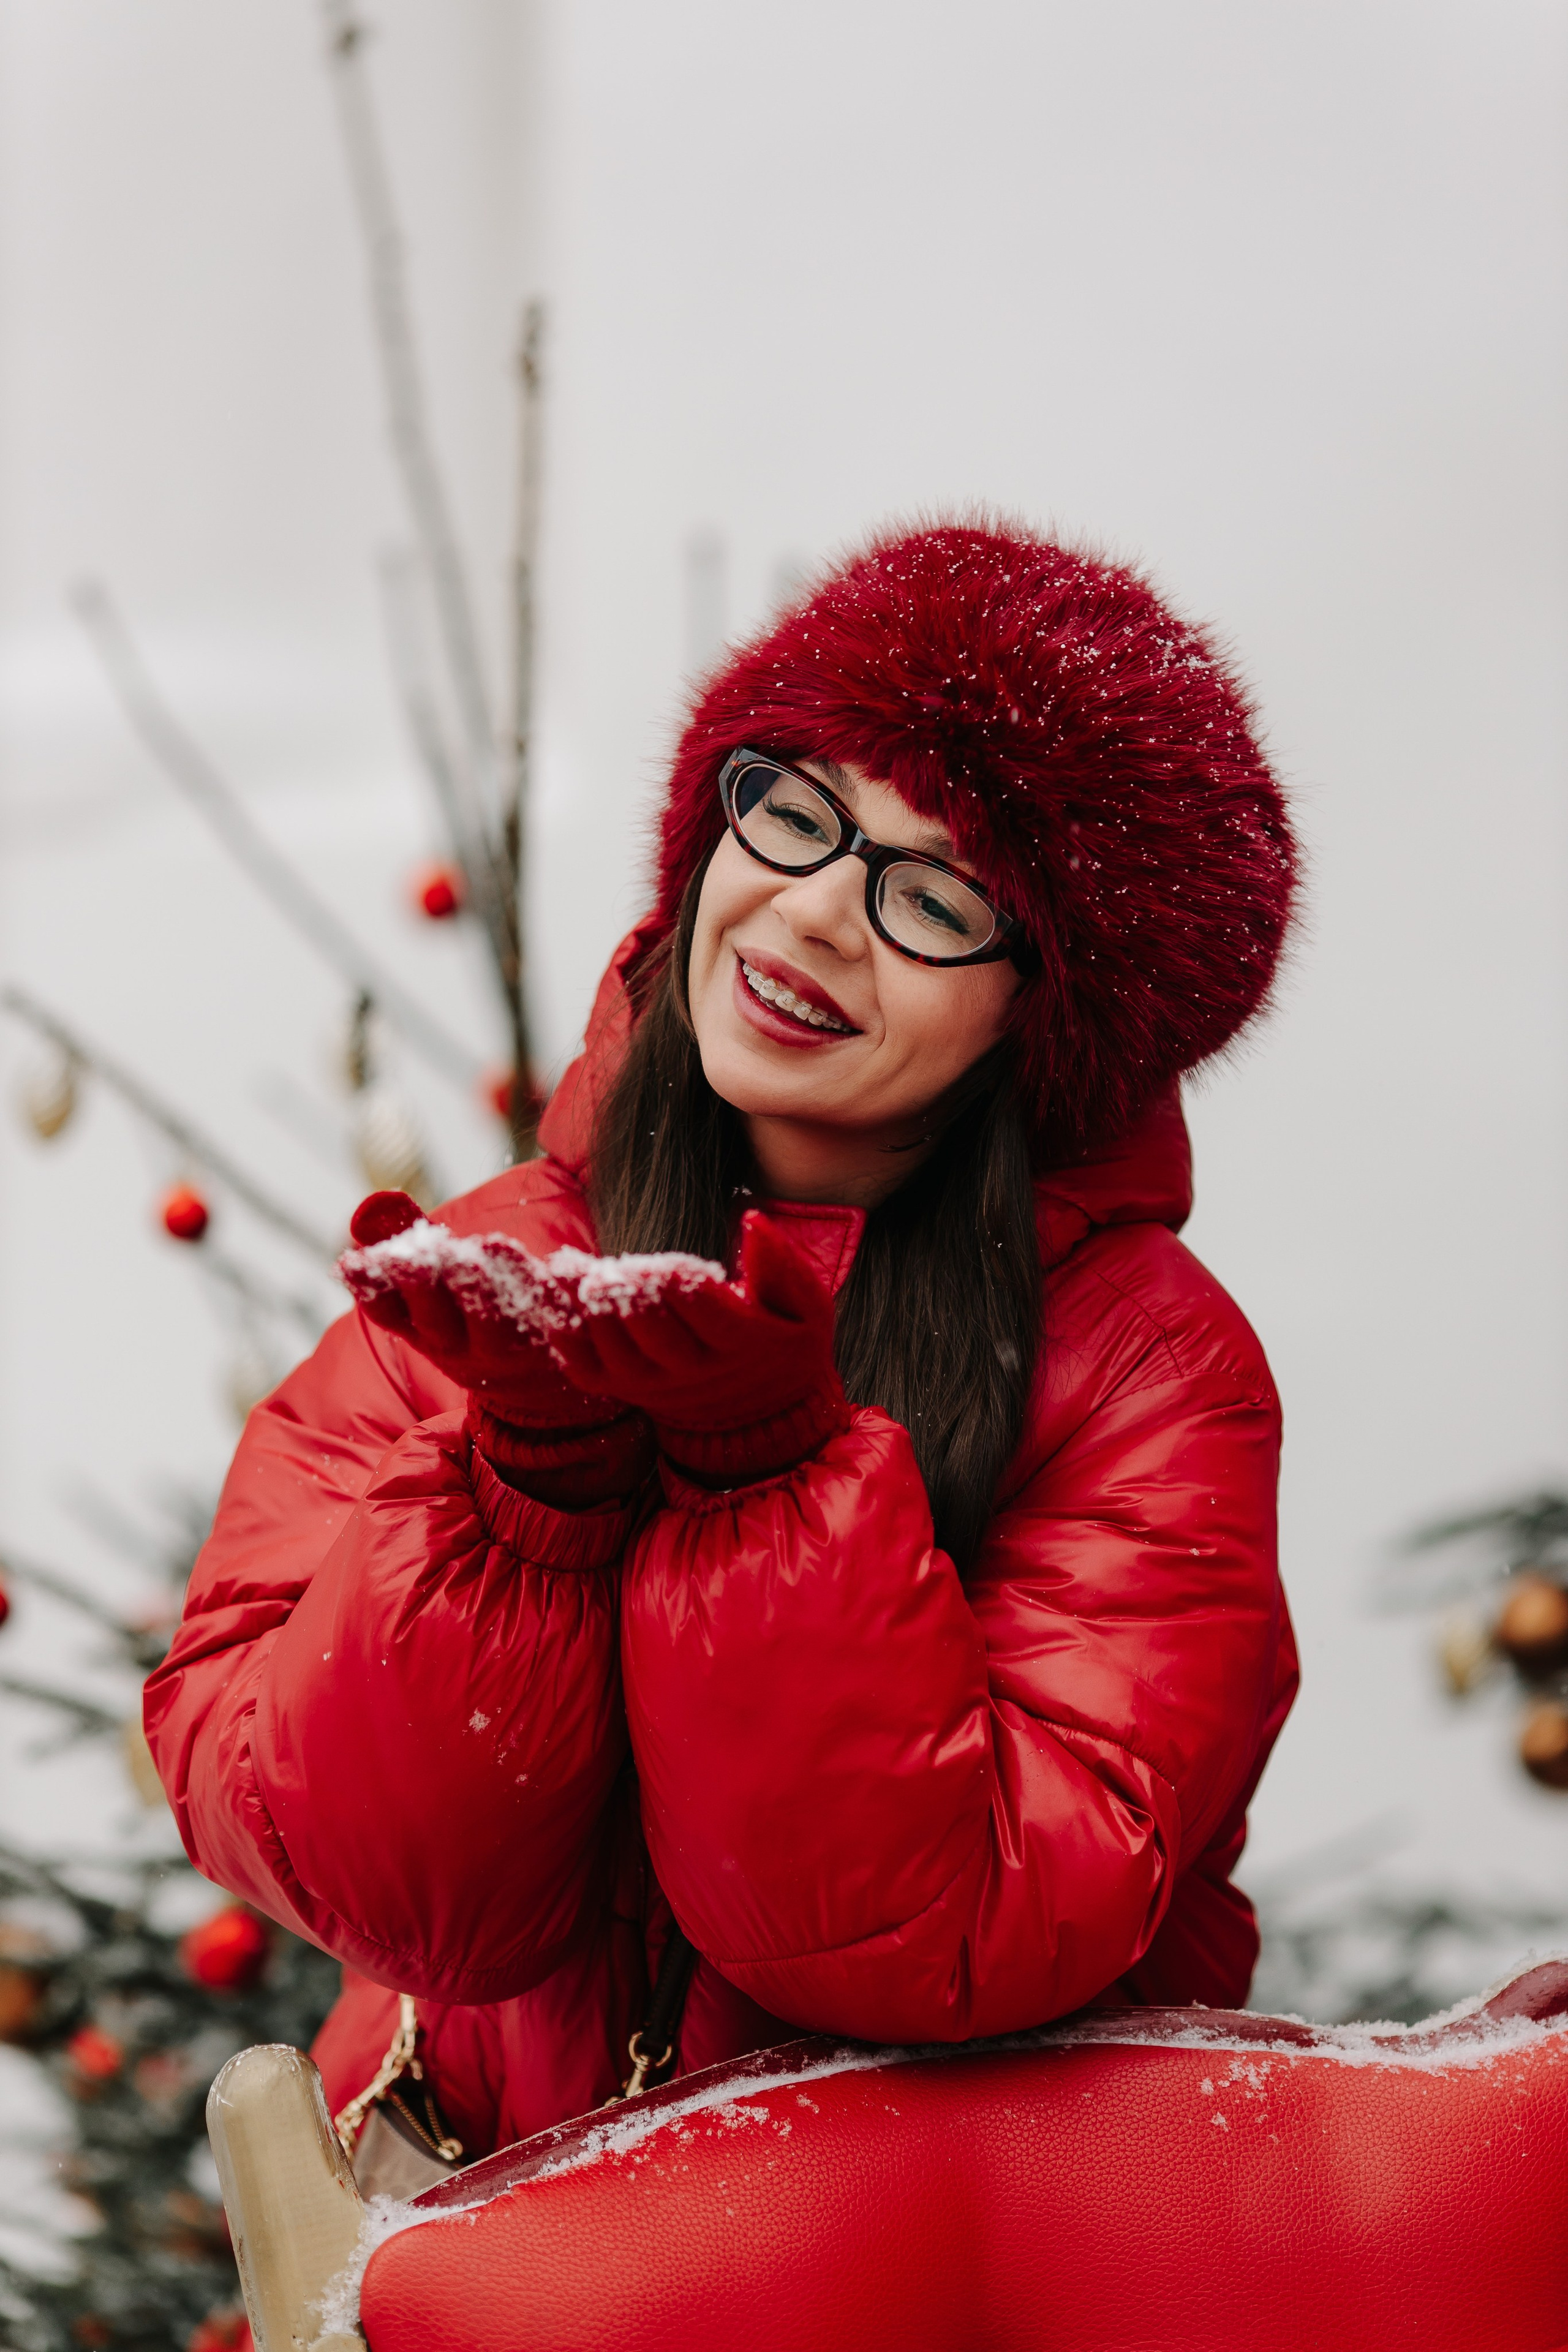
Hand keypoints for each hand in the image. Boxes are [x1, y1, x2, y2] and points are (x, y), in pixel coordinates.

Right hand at [338, 1191, 617, 1432]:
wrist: (543, 1388)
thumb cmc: (475, 1319)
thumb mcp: (435, 1286)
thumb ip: (407, 1238)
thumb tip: (373, 1204)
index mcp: (427, 1332)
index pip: (390, 1314)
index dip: (370, 1290)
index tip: (352, 1264)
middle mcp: (464, 1347)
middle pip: (438, 1322)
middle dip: (423, 1288)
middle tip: (414, 1257)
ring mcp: (512, 1349)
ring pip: (497, 1325)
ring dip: (487, 1290)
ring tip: (487, 1247)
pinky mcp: (560, 1343)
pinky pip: (554, 1322)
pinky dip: (552, 1295)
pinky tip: (555, 1262)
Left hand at [546, 1213, 847, 1478]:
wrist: (760, 1416)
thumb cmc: (783, 1344)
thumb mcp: (805, 1308)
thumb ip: (782, 1266)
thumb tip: (753, 1220)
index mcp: (739, 1342)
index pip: (700, 1312)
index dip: (676, 1289)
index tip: (663, 1267)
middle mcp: (691, 1369)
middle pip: (650, 1330)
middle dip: (631, 1297)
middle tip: (617, 1271)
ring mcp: (651, 1382)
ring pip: (612, 1347)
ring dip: (591, 1309)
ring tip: (577, 1273)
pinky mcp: (621, 1386)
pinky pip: (583, 1366)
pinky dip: (565, 1335)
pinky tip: (561, 1297)